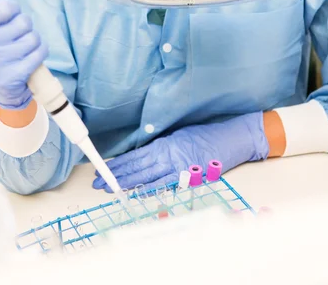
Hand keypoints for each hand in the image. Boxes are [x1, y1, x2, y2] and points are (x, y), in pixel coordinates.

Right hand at [0, 0, 47, 109]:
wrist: (0, 81)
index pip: (6, 7)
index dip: (13, 9)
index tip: (9, 16)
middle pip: (23, 22)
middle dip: (25, 26)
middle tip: (17, 34)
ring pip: (33, 38)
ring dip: (34, 39)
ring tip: (24, 45)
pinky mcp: (9, 78)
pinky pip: (39, 53)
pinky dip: (41, 51)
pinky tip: (31, 55)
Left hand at [93, 113, 268, 190]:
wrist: (229, 138)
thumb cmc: (205, 134)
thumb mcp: (179, 135)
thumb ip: (162, 145)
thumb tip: (145, 153)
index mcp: (164, 143)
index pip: (135, 155)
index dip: (118, 164)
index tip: (104, 169)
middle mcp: (168, 154)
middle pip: (136, 167)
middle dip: (116, 175)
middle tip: (99, 182)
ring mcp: (177, 166)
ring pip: (146, 176)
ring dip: (127, 183)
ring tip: (110, 189)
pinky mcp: (188, 176)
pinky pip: (165, 184)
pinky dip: (150, 189)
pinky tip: (136, 192)